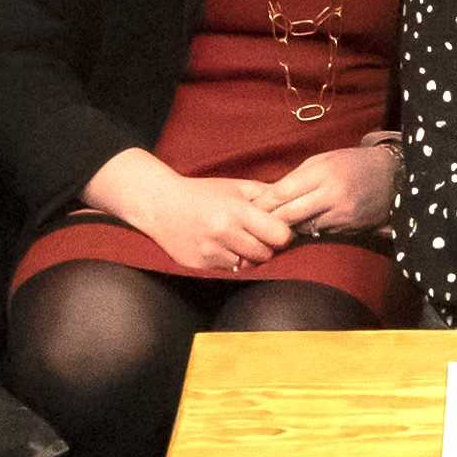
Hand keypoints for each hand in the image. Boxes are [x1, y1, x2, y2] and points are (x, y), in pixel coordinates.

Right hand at [100, 162, 301, 276]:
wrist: (160, 204)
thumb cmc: (202, 193)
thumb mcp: (235, 186)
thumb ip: (266, 194)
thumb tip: (295, 203)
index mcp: (236, 210)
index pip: (279, 235)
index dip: (282, 234)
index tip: (277, 229)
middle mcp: (224, 232)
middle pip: (266, 254)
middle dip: (266, 246)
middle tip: (258, 236)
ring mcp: (210, 251)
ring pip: (248, 265)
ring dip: (248, 256)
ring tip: (239, 241)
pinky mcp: (200, 264)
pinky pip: (228, 270)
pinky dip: (230, 261)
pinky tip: (222, 247)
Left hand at [264, 138, 399, 239]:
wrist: (391, 176)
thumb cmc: (352, 164)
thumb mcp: (324, 160)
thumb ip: (298, 177)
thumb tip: (271, 196)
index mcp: (322, 171)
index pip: (283, 192)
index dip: (263, 204)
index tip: (250, 210)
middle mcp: (332, 193)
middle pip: (289, 214)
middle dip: (270, 221)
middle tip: (254, 226)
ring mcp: (342, 213)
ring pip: (304, 227)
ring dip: (290, 228)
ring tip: (277, 228)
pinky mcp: (350, 228)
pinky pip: (321, 232)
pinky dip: (312, 230)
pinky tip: (308, 226)